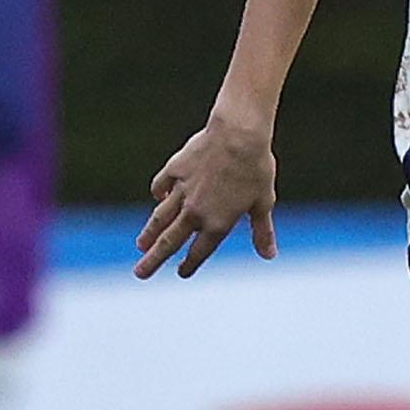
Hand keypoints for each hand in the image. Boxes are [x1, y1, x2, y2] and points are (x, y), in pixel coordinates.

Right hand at [137, 109, 279, 277]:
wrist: (238, 135)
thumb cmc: (256, 169)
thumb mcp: (263, 203)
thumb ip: (262, 232)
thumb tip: (269, 256)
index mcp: (218, 223)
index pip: (199, 251)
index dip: (190, 264)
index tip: (181, 272)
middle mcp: (196, 211)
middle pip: (170, 241)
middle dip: (154, 259)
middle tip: (140, 274)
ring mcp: (182, 191)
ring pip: (160, 217)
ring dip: (149, 233)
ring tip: (141, 245)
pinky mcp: (175, 169)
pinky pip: (161, 185)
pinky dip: (158, 193)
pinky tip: (157, 198)